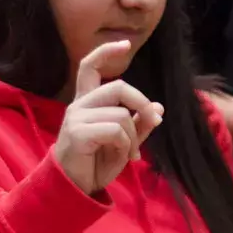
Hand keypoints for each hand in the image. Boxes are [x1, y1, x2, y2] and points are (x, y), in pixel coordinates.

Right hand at [54, 41, 163, 193]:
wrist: (75, 188)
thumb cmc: (96, 163)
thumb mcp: (124, 142)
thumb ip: (139, 124)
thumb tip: (158, 107)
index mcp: (87, 102)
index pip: (90, 66)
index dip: (106, 52)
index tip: (125, 44)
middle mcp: (79, 105)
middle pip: (118, 87)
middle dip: (142, 103)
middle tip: (154, 121)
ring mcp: (76, 118)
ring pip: (121, 113)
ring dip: (134, 136)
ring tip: (132, 153)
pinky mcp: (77, 133)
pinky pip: (115, 130)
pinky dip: (126, 144)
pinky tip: (124, 157)